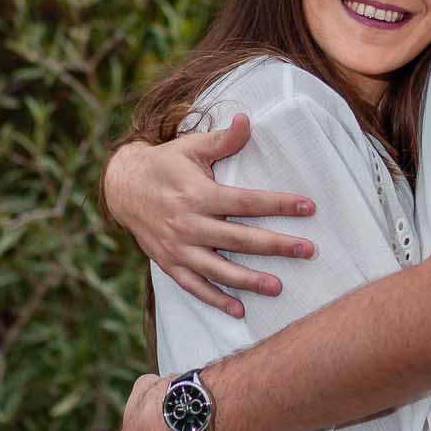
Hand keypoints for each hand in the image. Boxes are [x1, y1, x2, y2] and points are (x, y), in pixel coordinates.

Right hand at [102, 119, 316, 318]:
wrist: (122, 187)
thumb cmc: (165, 163)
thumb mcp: (191, 146)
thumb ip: (223, 140)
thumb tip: (248, 120)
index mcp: (197, 194)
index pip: (245, 202)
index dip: (278, 204)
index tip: (307, 207)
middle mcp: (188, 224)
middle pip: (239, 239)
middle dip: (276, 246)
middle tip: (307, 251)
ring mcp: (178, 247)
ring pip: (218, 269)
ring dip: (249, 280)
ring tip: (278, 287)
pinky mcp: (169, 263)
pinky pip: (195, 286)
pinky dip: (216, 299)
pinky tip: (240, 310)